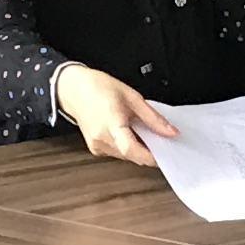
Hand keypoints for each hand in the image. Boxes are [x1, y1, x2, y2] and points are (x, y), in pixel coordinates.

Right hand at [52, 63, 176, 165]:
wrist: (73, 89)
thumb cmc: (98, 88)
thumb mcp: (132, 97)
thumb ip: (152, 118)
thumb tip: (170, 132)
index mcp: (111, 124)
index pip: (132, 150)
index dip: (151, 156)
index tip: (166, 153)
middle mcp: (102, 139)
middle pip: (132, 156)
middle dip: (148, 151)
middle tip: (159, 138)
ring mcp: (97, 146)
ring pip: (126, 156)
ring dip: (137, 149)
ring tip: (140, 130)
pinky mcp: (95, 148)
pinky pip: (117, 153)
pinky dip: (127, 146)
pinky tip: (128, 133)